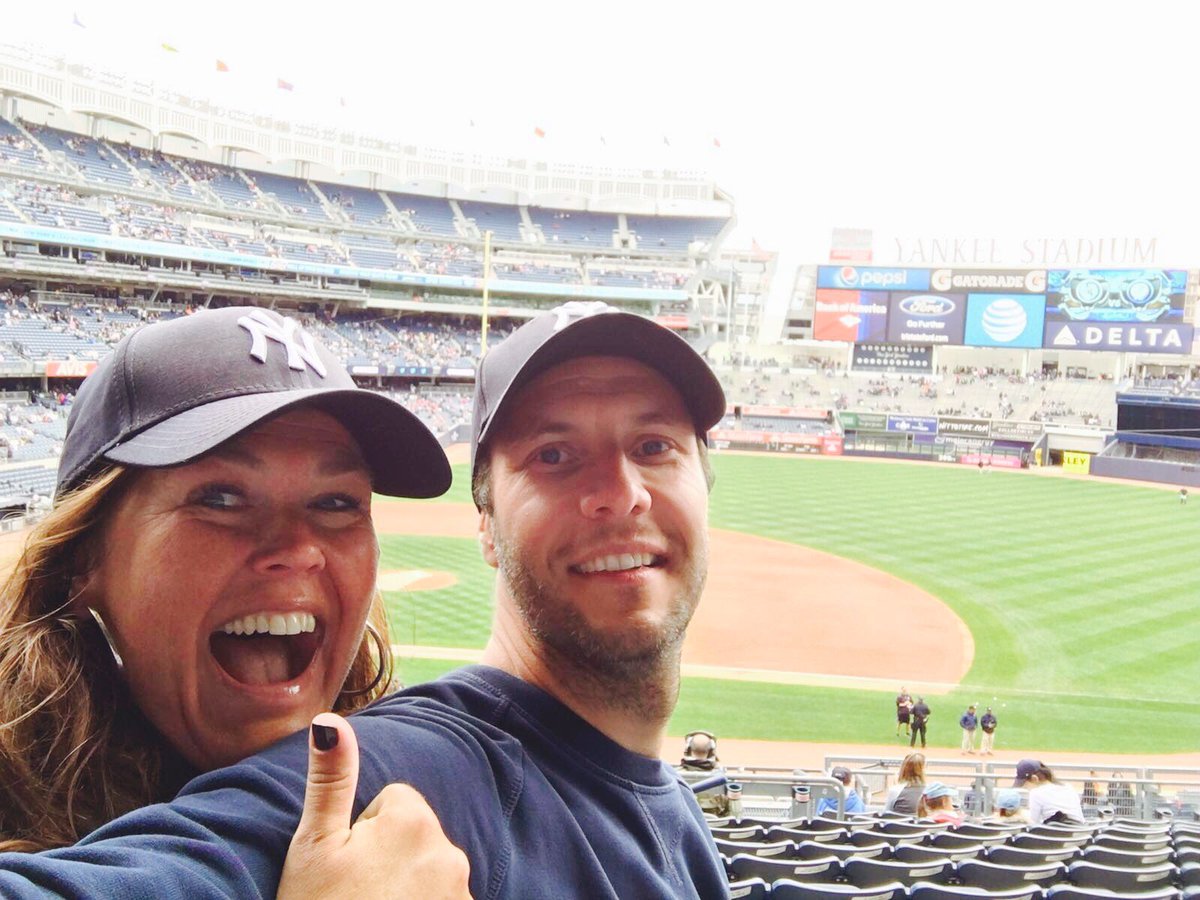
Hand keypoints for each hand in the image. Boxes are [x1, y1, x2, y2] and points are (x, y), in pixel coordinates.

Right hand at [277, 713, 470, 899]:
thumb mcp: (313, 848)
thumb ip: (330, 781)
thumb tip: (329, 720)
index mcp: (413, 821)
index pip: (391, 802)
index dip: (361, 834)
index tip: (343, 868)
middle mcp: (450, 852)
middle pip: (413, 837)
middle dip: (385, 859)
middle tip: (352, 896)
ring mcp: (462, 895)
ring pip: (428, 873)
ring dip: (403, 890)